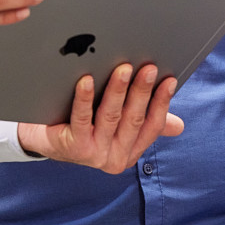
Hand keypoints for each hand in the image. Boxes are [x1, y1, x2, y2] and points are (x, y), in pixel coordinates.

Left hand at [16, 63, 183, 172]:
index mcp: (131, 151)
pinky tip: (86, 80)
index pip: (153, 125)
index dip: (162, 102)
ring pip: (111, 116)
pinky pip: (82, 119)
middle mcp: (116, 157)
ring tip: (123, 67)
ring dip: (118, 90)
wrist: (45, 140)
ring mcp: (94, 154)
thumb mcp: (117, 127)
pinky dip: (85, 98)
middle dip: (142, 91)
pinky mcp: (73, 147)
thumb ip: (145, 123)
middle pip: (133, 118)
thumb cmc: (84, 127)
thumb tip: (178, 126)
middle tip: (148, 67)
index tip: (170, 79)